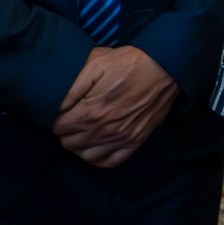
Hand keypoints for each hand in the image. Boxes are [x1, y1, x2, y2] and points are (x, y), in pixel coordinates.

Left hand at [53, 46, 178, 167]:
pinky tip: (97, 146)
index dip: (58, 119)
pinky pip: (110, 162)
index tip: (64, 112)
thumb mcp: (97, 62)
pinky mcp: (135, 141)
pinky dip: (99, 158)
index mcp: (92, 110)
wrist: (165, 68)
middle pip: (70, 144)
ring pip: (87, 156)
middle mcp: (104, 129)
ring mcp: (121, 138)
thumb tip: (60, 106)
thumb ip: (74, 86)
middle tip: (72, 120)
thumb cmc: (130, 62)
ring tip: (83, 132)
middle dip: (67, 132)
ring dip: (80, 146)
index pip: (60, 128)